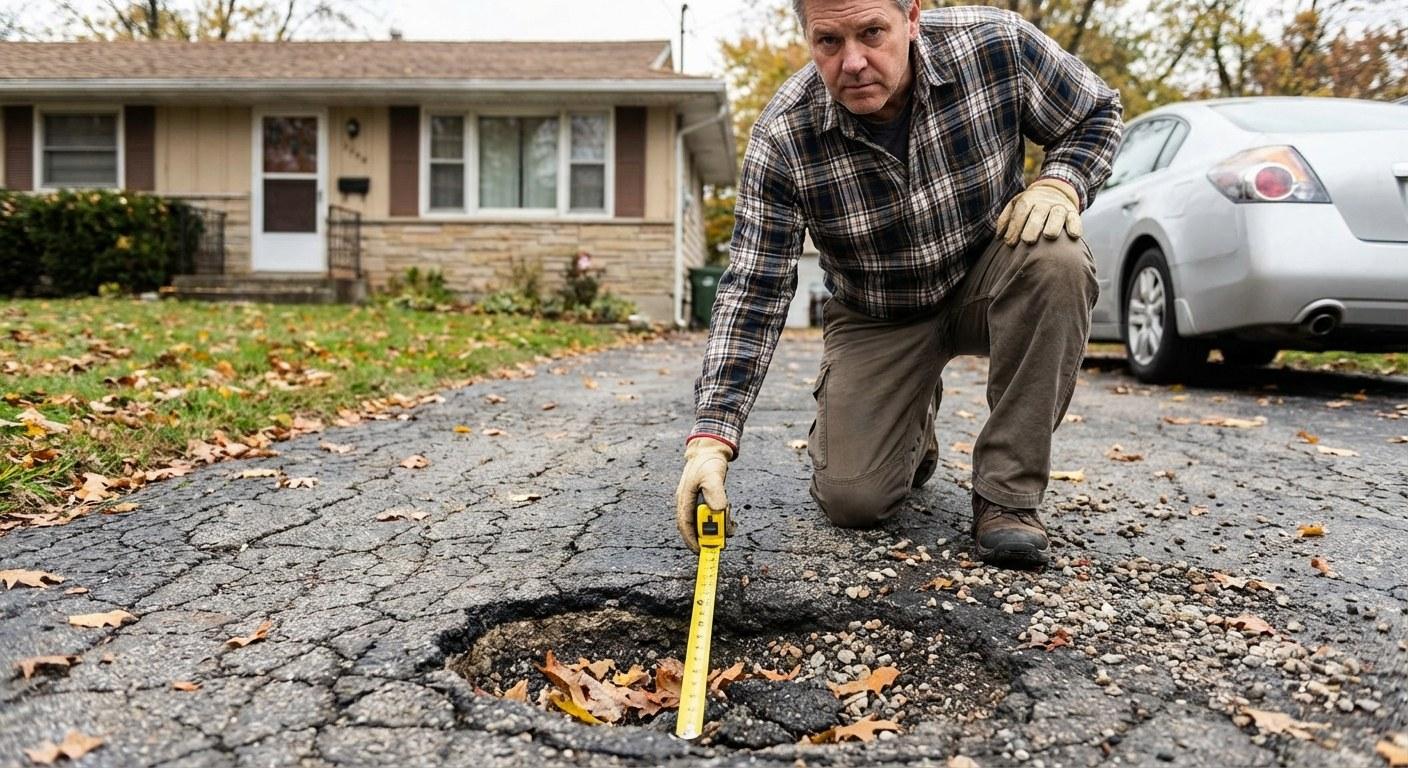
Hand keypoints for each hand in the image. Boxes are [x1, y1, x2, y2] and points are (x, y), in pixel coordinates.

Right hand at [675, 437, 731, 551]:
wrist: (710, 449)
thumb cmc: (708, 462)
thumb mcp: (712, 476)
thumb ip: (715, 492)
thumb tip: (719, 510)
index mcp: (684, 499)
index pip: (684, 525)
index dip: (691, 540)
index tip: (702, 550)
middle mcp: (688, 503)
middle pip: (695, 526)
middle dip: (709, 534)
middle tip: (724, 537)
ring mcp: (695, 502)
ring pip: (704, 522)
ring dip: (718, 526)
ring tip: (730, 524)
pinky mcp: (704, 500)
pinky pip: (711, 515)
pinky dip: (720, 519)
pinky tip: (730, 519)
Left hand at [996, 178, 1082, 245]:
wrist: (1054, 190)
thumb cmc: (1030, 206)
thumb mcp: (1016, 205)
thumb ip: (1006, 218)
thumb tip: (999, 236)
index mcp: (1028, 199)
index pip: (1021, 211)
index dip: (1015, 226)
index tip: (1009, 243)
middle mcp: (1044, 202)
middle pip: (1038, 213)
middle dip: (1033, 226)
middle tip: (1028, 241)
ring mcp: (1059, 207)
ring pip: (1057, 214)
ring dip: (1053, 225)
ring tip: (1049, 236)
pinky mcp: (1073, 213)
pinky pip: (1075, 218)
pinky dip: (1075, 226)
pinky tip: (1073, 235)